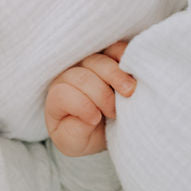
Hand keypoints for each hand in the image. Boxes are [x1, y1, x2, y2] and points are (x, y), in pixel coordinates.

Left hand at [45, 41, 135, 156]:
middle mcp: (69, 74)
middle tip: (114, 112)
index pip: (63, 93)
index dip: (81, 106)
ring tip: (128, 93)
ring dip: (116, 76)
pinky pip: (115, 47)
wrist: (105, 127)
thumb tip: (90, 117)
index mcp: (57, 96)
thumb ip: (73, 134)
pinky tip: (133, 73)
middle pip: (82, 76)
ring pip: (99, 60)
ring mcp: (89, 61)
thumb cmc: (84, 133)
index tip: (95, 120)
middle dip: (101, 95)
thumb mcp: (73, 143)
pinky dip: (125, 58)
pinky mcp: (108, 54)